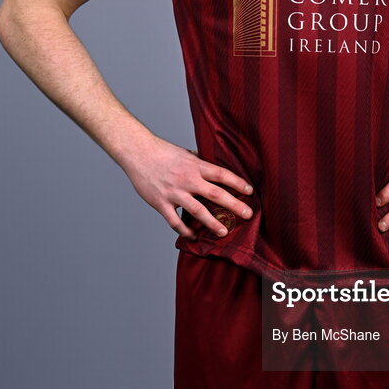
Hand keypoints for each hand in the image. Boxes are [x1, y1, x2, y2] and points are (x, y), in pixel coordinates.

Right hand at [120, 135, 253, 239]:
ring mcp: (175, 192)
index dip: (238, 183)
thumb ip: (199, 162)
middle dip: (234, 205)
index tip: (250, 191)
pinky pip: (175, 221)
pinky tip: (193, 236)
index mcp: (196, 166)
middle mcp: (188, 180)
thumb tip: (212, 165)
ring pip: (198, 211)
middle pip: (216, 194)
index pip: (222, 174)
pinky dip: (185, 231)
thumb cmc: (162, 152)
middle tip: (248, 214)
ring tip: (224, 232)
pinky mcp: (161, 203)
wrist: (138, 152)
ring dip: (212, 223)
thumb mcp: (186, 153)